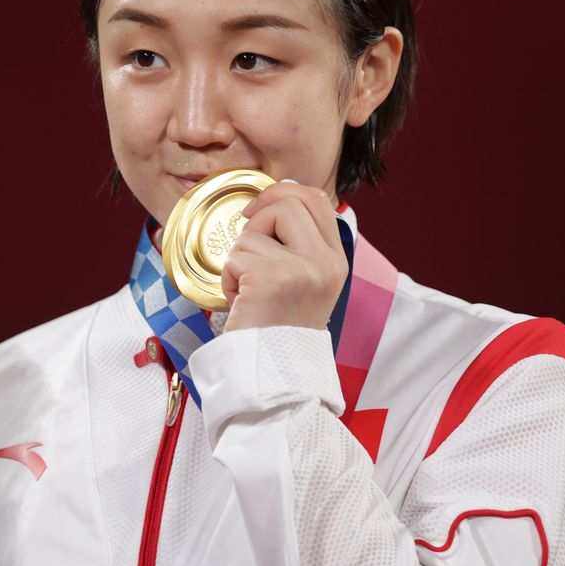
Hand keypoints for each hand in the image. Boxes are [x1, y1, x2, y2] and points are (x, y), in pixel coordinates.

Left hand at [221, 180, 346, 332]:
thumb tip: (280, 192)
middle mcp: (325, 264)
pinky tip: (241, 302)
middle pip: (286, 203)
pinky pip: (234, 257)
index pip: (318, 199)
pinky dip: (228, 279)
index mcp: (336, 261)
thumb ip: (299, 242)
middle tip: (250, 255)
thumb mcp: (305, 282)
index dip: (284, 192)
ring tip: (249, 292)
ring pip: (252, 232)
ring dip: (239, 259)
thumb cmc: (279, 328)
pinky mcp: (269, 280)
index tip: (260, 208)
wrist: (273, 373)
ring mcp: (300, 270)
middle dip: (256, 222)